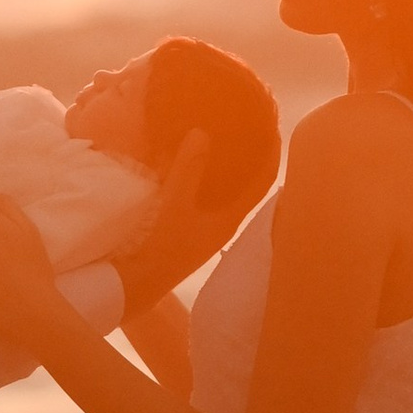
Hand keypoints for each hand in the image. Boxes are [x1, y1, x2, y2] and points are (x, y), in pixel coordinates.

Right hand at [112, 124, 256, 315]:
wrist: (137, 284)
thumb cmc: (162, 248)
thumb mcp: (174, 206)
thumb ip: (188, 170)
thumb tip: (202, 133)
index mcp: (231, 219)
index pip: (263, 183)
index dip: (272, 155)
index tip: (274, 128)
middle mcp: (225, 223)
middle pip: (249, 185)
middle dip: (252, 157)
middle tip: (249, 127)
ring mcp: (207, 227)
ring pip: (228, 192)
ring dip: (230, 168)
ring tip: (224, 139)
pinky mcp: (191, 229)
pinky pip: (209, 197)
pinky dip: (208, 178)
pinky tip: (194, 165)